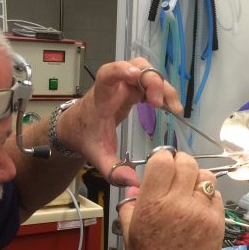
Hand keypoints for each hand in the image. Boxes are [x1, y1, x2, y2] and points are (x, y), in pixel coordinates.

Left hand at [56, 58, 181, 185]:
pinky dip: (163, 92)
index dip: (121, 70)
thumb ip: (113, 170)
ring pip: (147, 72)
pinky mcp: (133, 88)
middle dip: (152, 81)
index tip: (135, 75)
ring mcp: (126, 84)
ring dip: (162, 86)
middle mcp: (115, 85)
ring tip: (172, 108)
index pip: (108, 74)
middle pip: (136, 67)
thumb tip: (133, 183)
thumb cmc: (85, 136)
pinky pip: (151, 83)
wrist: (77, 127)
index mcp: (102, 97)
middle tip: (160, 104)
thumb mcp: (97, 155)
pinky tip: (171, 108)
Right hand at [117, 149, 223, 249]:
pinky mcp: (219, 222)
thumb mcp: (129, 233)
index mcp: (153, 204)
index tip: (162, 165)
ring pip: (206, 176)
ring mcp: (202, 212)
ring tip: (189, 192)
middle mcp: (179, 203)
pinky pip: (216, 195)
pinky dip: (208, 196)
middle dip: (181, 164)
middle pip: (187, 162)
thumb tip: (136, 186)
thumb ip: (131, 204)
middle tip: (176, 176)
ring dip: (197, 179)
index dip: (163, 158)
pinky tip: (199, 209)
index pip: (163, 161)